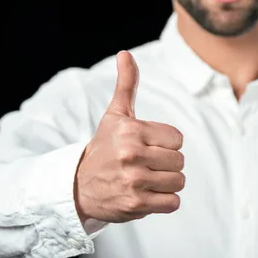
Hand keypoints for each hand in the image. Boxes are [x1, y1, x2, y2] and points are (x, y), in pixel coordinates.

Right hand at [74, 51, 184, 223]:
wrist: (78, 187)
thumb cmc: (103, 148)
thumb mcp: (114, 115)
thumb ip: (126, 85)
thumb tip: (125, 53)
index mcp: (131, 130)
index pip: (177, 139)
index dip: (165, 144)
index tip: (146, 147)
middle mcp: (132, 154)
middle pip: (180, 161)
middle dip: (166, 165)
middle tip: (145, 165)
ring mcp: (134, 181)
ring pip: (178, 182)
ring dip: (166, 184)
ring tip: (145, 181)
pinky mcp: (136, 204)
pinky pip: (173, 203)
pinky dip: (164, 202)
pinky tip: (146, 195)